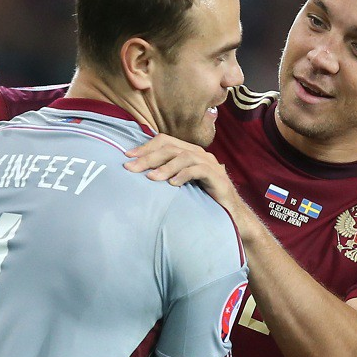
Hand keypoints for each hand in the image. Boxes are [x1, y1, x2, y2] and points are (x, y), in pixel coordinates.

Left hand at [124, 134, 252, 223]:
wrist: (230, 215)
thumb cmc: (201, 201)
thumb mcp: (179, 185)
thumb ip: (165, 175)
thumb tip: (138, 174)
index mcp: (189, 152)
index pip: (165, 141)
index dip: (145, 147)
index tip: (127, 156)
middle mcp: (199, 154)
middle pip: (171, 147)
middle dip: (149, 157)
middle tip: (130, 168)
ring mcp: (210, 164)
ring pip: (184, 156)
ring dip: (165, 167)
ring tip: (150, 178)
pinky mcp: (218, 177)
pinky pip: (199, 170)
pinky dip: (184, 175)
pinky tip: (172, 184)